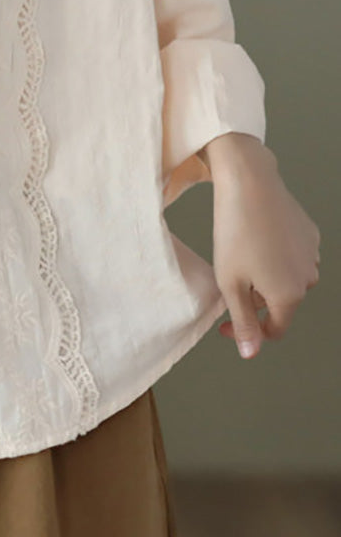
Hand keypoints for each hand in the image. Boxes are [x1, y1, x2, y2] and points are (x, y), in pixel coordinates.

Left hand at [208, 135, 320, 358]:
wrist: (249, 183)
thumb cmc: (234, 232)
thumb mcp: (230, 284)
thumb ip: (243, 322)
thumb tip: (250, 353)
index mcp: (289, 295)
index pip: (274, 329)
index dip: (248, 332)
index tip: (224, 324)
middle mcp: (308, 278)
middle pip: (280, 303)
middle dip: (255, 300)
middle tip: (229, 280)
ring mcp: (312, 254)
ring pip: (286, 278)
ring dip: (266, 277)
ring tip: (241, 256)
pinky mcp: (309, 233)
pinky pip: (291, 255)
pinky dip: (274, 255)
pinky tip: (256, 238)